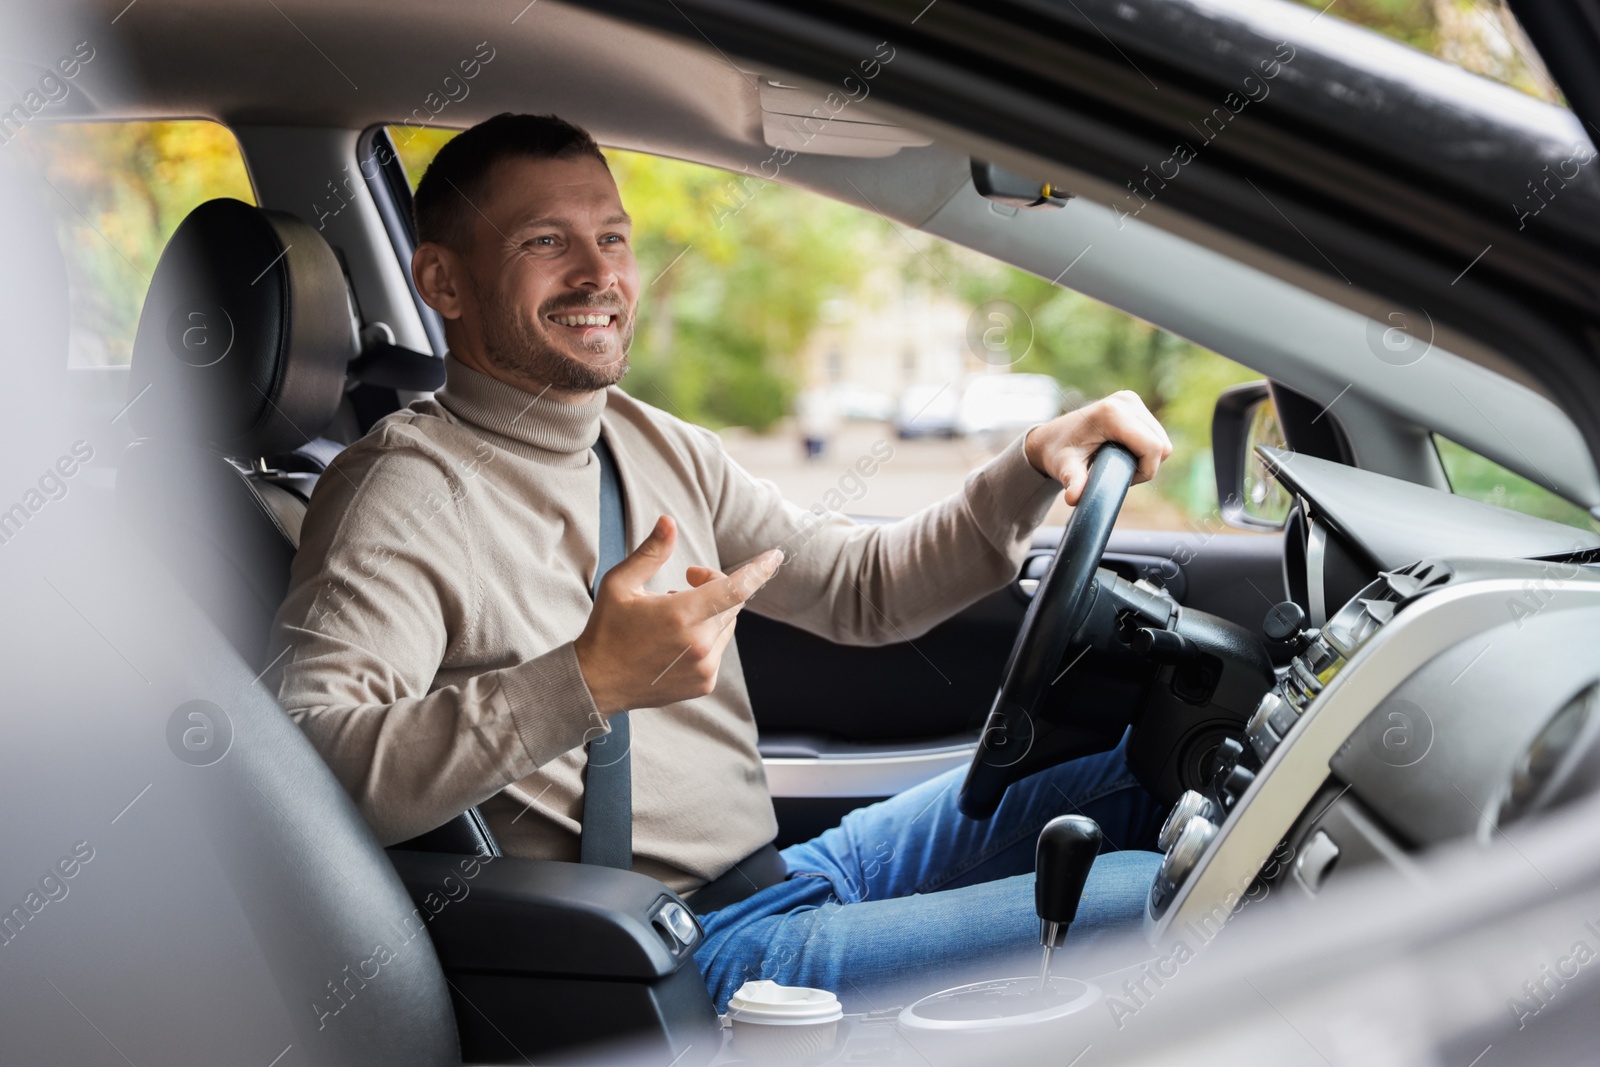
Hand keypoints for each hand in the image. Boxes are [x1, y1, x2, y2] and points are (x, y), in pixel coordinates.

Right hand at [574, 515, 782, 715]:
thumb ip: (651, 552)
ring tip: (675, 614)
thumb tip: (669, 521)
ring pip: (728, 626)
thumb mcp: (621, 584)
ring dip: (712, 613)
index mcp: (680, 615)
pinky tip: (676, 640)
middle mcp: (698, 644)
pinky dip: (707, 637)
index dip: (758, 571)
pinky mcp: (704, 683)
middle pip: (732, 604)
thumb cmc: (607, 629)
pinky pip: (720, 649)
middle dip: (716, 586)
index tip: (775, 556)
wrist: (597, 683)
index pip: (735, 589)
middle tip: (687, 582)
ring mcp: (704, 667)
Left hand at [1024, 390, 1172, 505]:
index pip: (1153, 447)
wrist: (1052, 437)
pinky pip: (1156, 434)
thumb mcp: (1065, 468)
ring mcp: (1131, 400)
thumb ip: (1073, 482)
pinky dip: (1146, 449)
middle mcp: (1126, 401)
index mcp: (1112, 413)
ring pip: (1162, 440)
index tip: (1123, 480)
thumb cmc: (1058, 453)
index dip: (1145, 471)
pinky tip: (1124, 452)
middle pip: (1161, 445)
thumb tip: (1073, 498)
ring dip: (1147, 459)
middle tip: (1118, 472)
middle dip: (1146, 466)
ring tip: (1119, 463)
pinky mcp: (1134, 403)